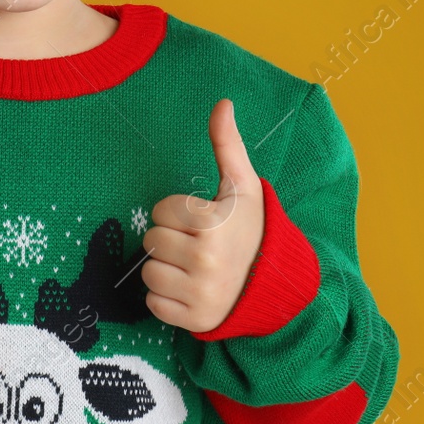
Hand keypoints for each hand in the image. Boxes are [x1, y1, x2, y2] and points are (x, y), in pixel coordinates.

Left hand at [141, 99, 265, 331]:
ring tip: (195, 267)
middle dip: (171, 239)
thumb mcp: (243, 186)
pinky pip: (153, 302)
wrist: (274, 286)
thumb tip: (222, 103)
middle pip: (151, 240)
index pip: (162, 210)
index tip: (204, 222)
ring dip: (166, 268)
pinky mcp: (192, 320)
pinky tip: (191, 289)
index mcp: (214, 223)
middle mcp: (206, 260)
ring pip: (148, 271)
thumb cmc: (253, 230)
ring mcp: (199, 293)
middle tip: (199, 245)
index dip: (179, 213)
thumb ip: (227, 145)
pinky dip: (167, 297)